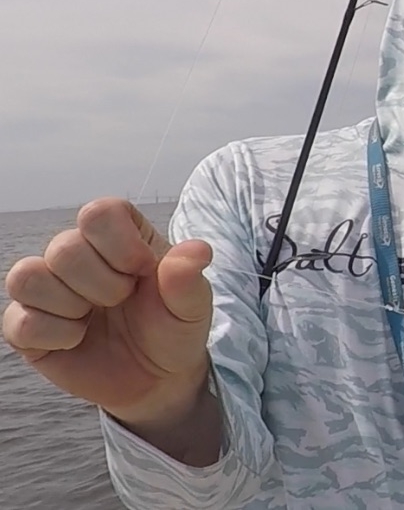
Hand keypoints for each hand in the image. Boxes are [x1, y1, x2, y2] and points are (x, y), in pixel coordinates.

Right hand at [2, 197, 214, 426]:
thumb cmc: (174, 330)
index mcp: (120, 236)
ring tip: (94, 319)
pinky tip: (77, 340)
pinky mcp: (28, 326)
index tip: (143, 272)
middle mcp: (78, 255)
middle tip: (123, 302)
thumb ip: (189, 278)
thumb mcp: (192, 307)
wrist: (158, 379)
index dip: (120, 245)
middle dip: (103, 285)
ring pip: (27, 276)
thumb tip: (196, 251)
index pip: (99, 213)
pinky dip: (55, 336)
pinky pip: (18, 321)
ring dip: (70, 306)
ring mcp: (49, 289)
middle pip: (63, 247)